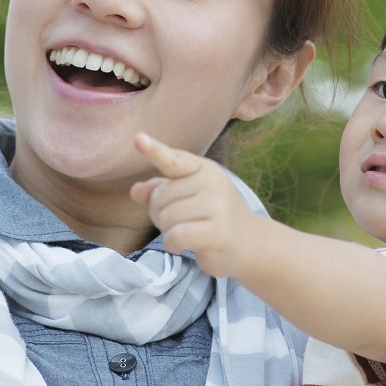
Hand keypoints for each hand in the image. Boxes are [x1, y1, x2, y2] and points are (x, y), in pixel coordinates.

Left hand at [130, 133, 256, 277]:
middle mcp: (211, 182)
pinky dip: (173, 245)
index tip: (138, 139)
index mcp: (203, 169)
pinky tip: (184, 246)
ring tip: (189, 232)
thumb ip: (159, 190)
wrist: (250, 243)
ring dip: (168, 231)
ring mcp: (217, 205)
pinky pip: (176, 235)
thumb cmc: (212, 217)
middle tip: (183, 222)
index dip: (154, 151)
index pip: (173, 160)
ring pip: (166, 218)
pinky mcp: (218, 231)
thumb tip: (136, 191)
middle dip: (160, 215)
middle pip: (160, 197)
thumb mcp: (186, 198)